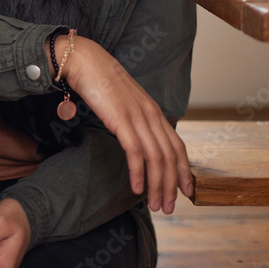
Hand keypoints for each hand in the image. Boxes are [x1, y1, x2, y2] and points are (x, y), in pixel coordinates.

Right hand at [58, 36, 193, 213]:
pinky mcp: (121, 119)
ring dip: (157, 185)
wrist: (83, 60)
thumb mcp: (123, 101)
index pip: (177, 145)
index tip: (185, 191)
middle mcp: (151, 114)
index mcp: (153, 110)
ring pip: (157, 158)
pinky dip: (139, 173)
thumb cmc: (98, 79)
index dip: (184, 170)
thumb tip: (131, 139)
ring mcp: (137, 116)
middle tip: (167, 207)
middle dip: (172, 186)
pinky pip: (135, 152)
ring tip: (154, 204)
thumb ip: (132, 118)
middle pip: (170, 156)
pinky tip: (137, 188)